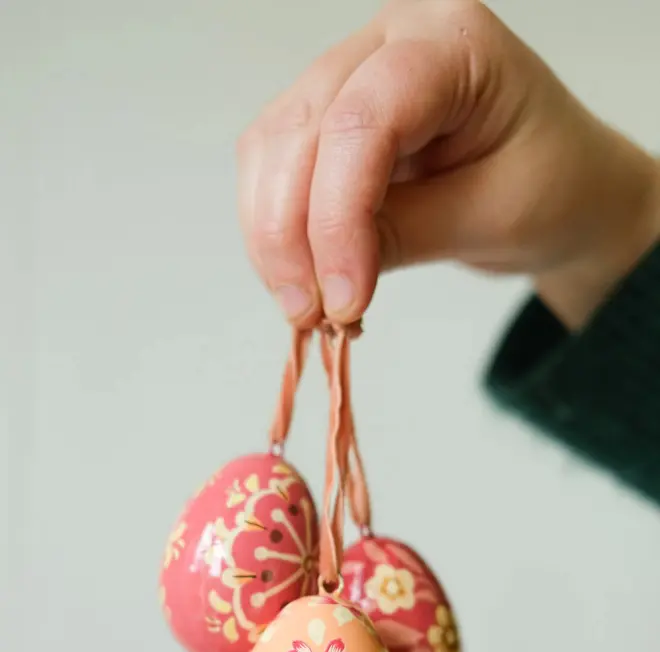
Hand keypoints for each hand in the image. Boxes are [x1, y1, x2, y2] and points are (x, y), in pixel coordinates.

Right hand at [237, 0, 659, 329]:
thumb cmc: (552, 186)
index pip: (364, 121)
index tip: (342, 298)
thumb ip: (404, 234)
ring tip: (307, 305)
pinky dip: (277, 228)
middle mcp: (391, 42)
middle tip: (310, 313)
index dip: (337, 217)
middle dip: (291, 234)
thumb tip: (325, 276)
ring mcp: (353, 74)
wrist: (562, 186)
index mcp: (453, 43)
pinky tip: (304, 276)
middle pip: (301, 130)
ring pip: (272, 147)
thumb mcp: (492, 217)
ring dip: (273, 235)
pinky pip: (275, 166)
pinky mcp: (330, 116)